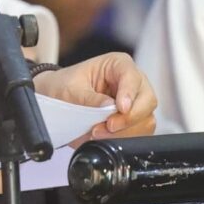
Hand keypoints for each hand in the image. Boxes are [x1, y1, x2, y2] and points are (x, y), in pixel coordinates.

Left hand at [34, 52, 158, 137]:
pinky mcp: (133, 121)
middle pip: (147, 100)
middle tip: (108, 126)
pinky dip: (124, 139)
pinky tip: (105, 137)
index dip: (129, 93)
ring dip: (125, 131)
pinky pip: (139, 133)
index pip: (132, 76)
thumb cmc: (65, 86)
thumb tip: (109, 108)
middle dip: (129, 118)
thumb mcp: (71, 90)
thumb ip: (90, 99)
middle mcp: (132, 82)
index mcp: (118, 65)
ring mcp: (135, 102)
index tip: (120, 108)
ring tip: (98, 133)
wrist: (56, 99)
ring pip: (146, 120)